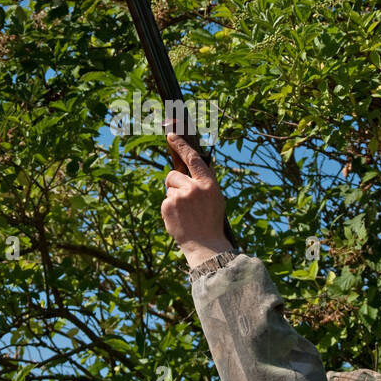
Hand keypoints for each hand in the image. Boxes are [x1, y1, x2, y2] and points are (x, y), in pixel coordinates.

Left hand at [160, 132, 229, 267]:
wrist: (205, 245)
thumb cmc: (211, 222)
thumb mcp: (215, 199)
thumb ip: (204, 183)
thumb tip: (195, 169)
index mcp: (208, 184)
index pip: (193, 159)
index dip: (181, 146)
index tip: (171, 136)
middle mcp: (194, 187)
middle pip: (173, 175)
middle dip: (174, 184)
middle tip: (183, 201)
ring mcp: (180, 196)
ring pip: (169, 189)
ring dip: (173, 198)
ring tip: (185, 213)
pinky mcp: (168, 206)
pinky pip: (165, 201)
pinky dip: (169, 209)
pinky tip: (179, 219)